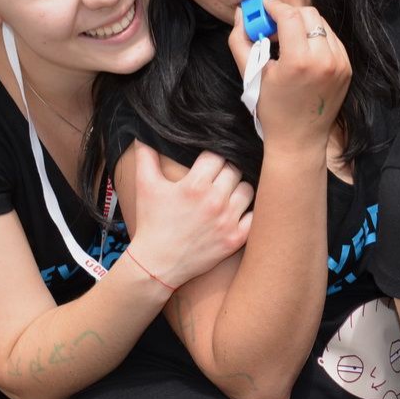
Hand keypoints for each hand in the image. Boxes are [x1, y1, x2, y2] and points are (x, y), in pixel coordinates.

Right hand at [126, 142, 253, 288]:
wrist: (157, 263)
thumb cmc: (152, 223)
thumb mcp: (146, 187)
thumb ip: (146, 157)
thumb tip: (143, 135)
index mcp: (194, 186)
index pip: (217, 155)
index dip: (213, 157)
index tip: (208, 162)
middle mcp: (214, 201)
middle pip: (235, 170)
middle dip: (226, 170)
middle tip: (218, 176)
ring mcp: (227, 221)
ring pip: (248, 189)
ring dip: (239, 188)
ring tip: (228, 192)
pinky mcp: (236, 239)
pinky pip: (256, 216)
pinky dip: (249, 211)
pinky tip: (238, 210)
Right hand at [228, 0, 350, 150]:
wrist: (299, 139)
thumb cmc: (272, 109)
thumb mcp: (251, 74)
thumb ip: (240, 39)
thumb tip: (241, 13)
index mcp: (299, 61)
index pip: (289, 15)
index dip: (274, 6)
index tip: (263, 6)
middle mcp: (325, 59)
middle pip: (308, 14)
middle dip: (289, 14)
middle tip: (273, 27)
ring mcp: (340, 63)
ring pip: (322, 24)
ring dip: (303, 25)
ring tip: (287, 41)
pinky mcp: (347, 68)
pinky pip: (331, 39)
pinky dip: (316, 38)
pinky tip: (302, 51)